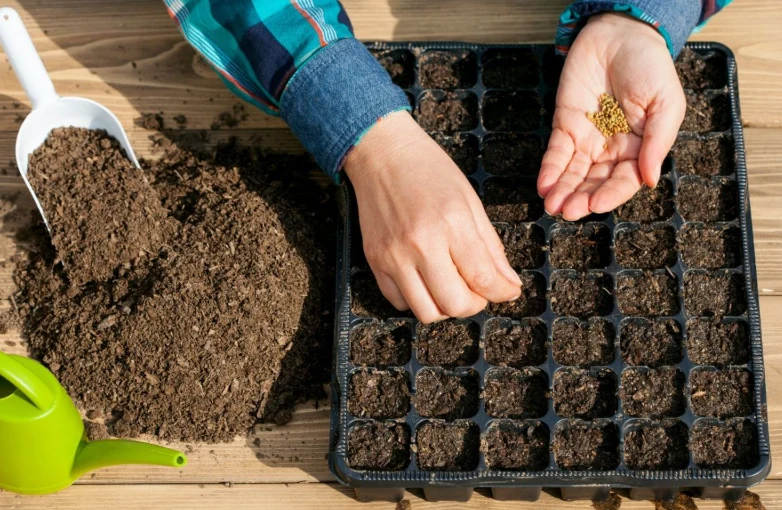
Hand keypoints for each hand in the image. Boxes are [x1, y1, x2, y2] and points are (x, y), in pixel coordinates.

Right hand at [344, 111, 520, 322]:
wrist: (382, 154)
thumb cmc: (429, 170)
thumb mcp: (470, 200)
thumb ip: (490, 246)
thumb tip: (508, 283)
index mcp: (451, 223)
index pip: (483, 279)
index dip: (502, 292)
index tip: (507, 291)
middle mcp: (420, 244)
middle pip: (454, 304)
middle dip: (474, 305)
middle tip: (478, 290)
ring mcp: (393, 256)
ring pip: (426, 312)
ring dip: (445, 308)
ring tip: (451, 286)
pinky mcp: (374, 262)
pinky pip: (398, 302)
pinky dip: (417, 300)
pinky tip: (425, 280)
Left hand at [537, 13, 684, 219]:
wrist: (620, 34)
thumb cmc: (650, 66)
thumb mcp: (666, 103)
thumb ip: (658, 142)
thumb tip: (650, 179)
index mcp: (640, 148)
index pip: (624, 180)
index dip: (610, 194)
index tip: (596, 205)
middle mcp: (612, 150)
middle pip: (595, 182)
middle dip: (581, 198)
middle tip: (568, 211)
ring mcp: (587, 139)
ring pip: (573, 173)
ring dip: (563, 190)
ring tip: (553, 205)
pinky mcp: (565, 126)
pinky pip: (556, 153)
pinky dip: (549, 170)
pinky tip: (543, 184)